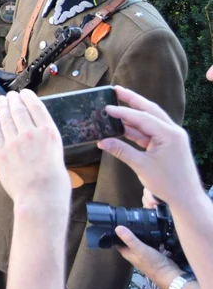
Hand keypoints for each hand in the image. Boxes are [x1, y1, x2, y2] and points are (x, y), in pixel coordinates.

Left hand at [0, 90, 69, 212]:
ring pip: (5, 118)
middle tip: (9, 95)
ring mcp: (14, 142)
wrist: (40, 198)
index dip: (28, 97)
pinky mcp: (1, 152)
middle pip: (19, 110)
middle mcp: (31, 133)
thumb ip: (46, 143)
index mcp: (49, 133)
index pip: (37, 108)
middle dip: (13, 100)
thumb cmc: (55, 183)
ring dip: (2, 107)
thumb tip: (38, 137)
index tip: (24, 93)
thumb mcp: (58, 155)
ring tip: (1, 101)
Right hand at [98, 86, 203, 208]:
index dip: (123, 112)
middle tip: (116, 90)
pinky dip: (136, 130)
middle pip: (150, 110)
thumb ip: (121, 150)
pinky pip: (150, 132)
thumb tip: (102, 141)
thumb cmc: (169, 183)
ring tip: (116, 106)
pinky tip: (122, 128)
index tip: (106, 107)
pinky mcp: (168, 145)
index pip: (142, 118)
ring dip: (133, 115)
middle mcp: (173, 132)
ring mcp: (171, 138)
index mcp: (169, 134)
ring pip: (150, 120)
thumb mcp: (142, 166)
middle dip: (133, 100)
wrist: (187, 199)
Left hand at [114, 225, 181, 288]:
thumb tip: (117, 228)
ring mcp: (142, 252)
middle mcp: (133, 252)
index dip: (114, 232)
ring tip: (136, 220)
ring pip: (137, 239)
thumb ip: (129, 239)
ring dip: (137, 232)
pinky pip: (147, 241)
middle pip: (127, 239)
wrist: (169, 273)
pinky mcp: (151, 251)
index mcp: (127, 252)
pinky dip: (146, 235)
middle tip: (126, 218)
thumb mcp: (140, 249)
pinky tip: (148, 228)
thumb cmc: (152, 263)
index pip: (116, 240)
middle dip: (126, 230)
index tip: (114, 221)